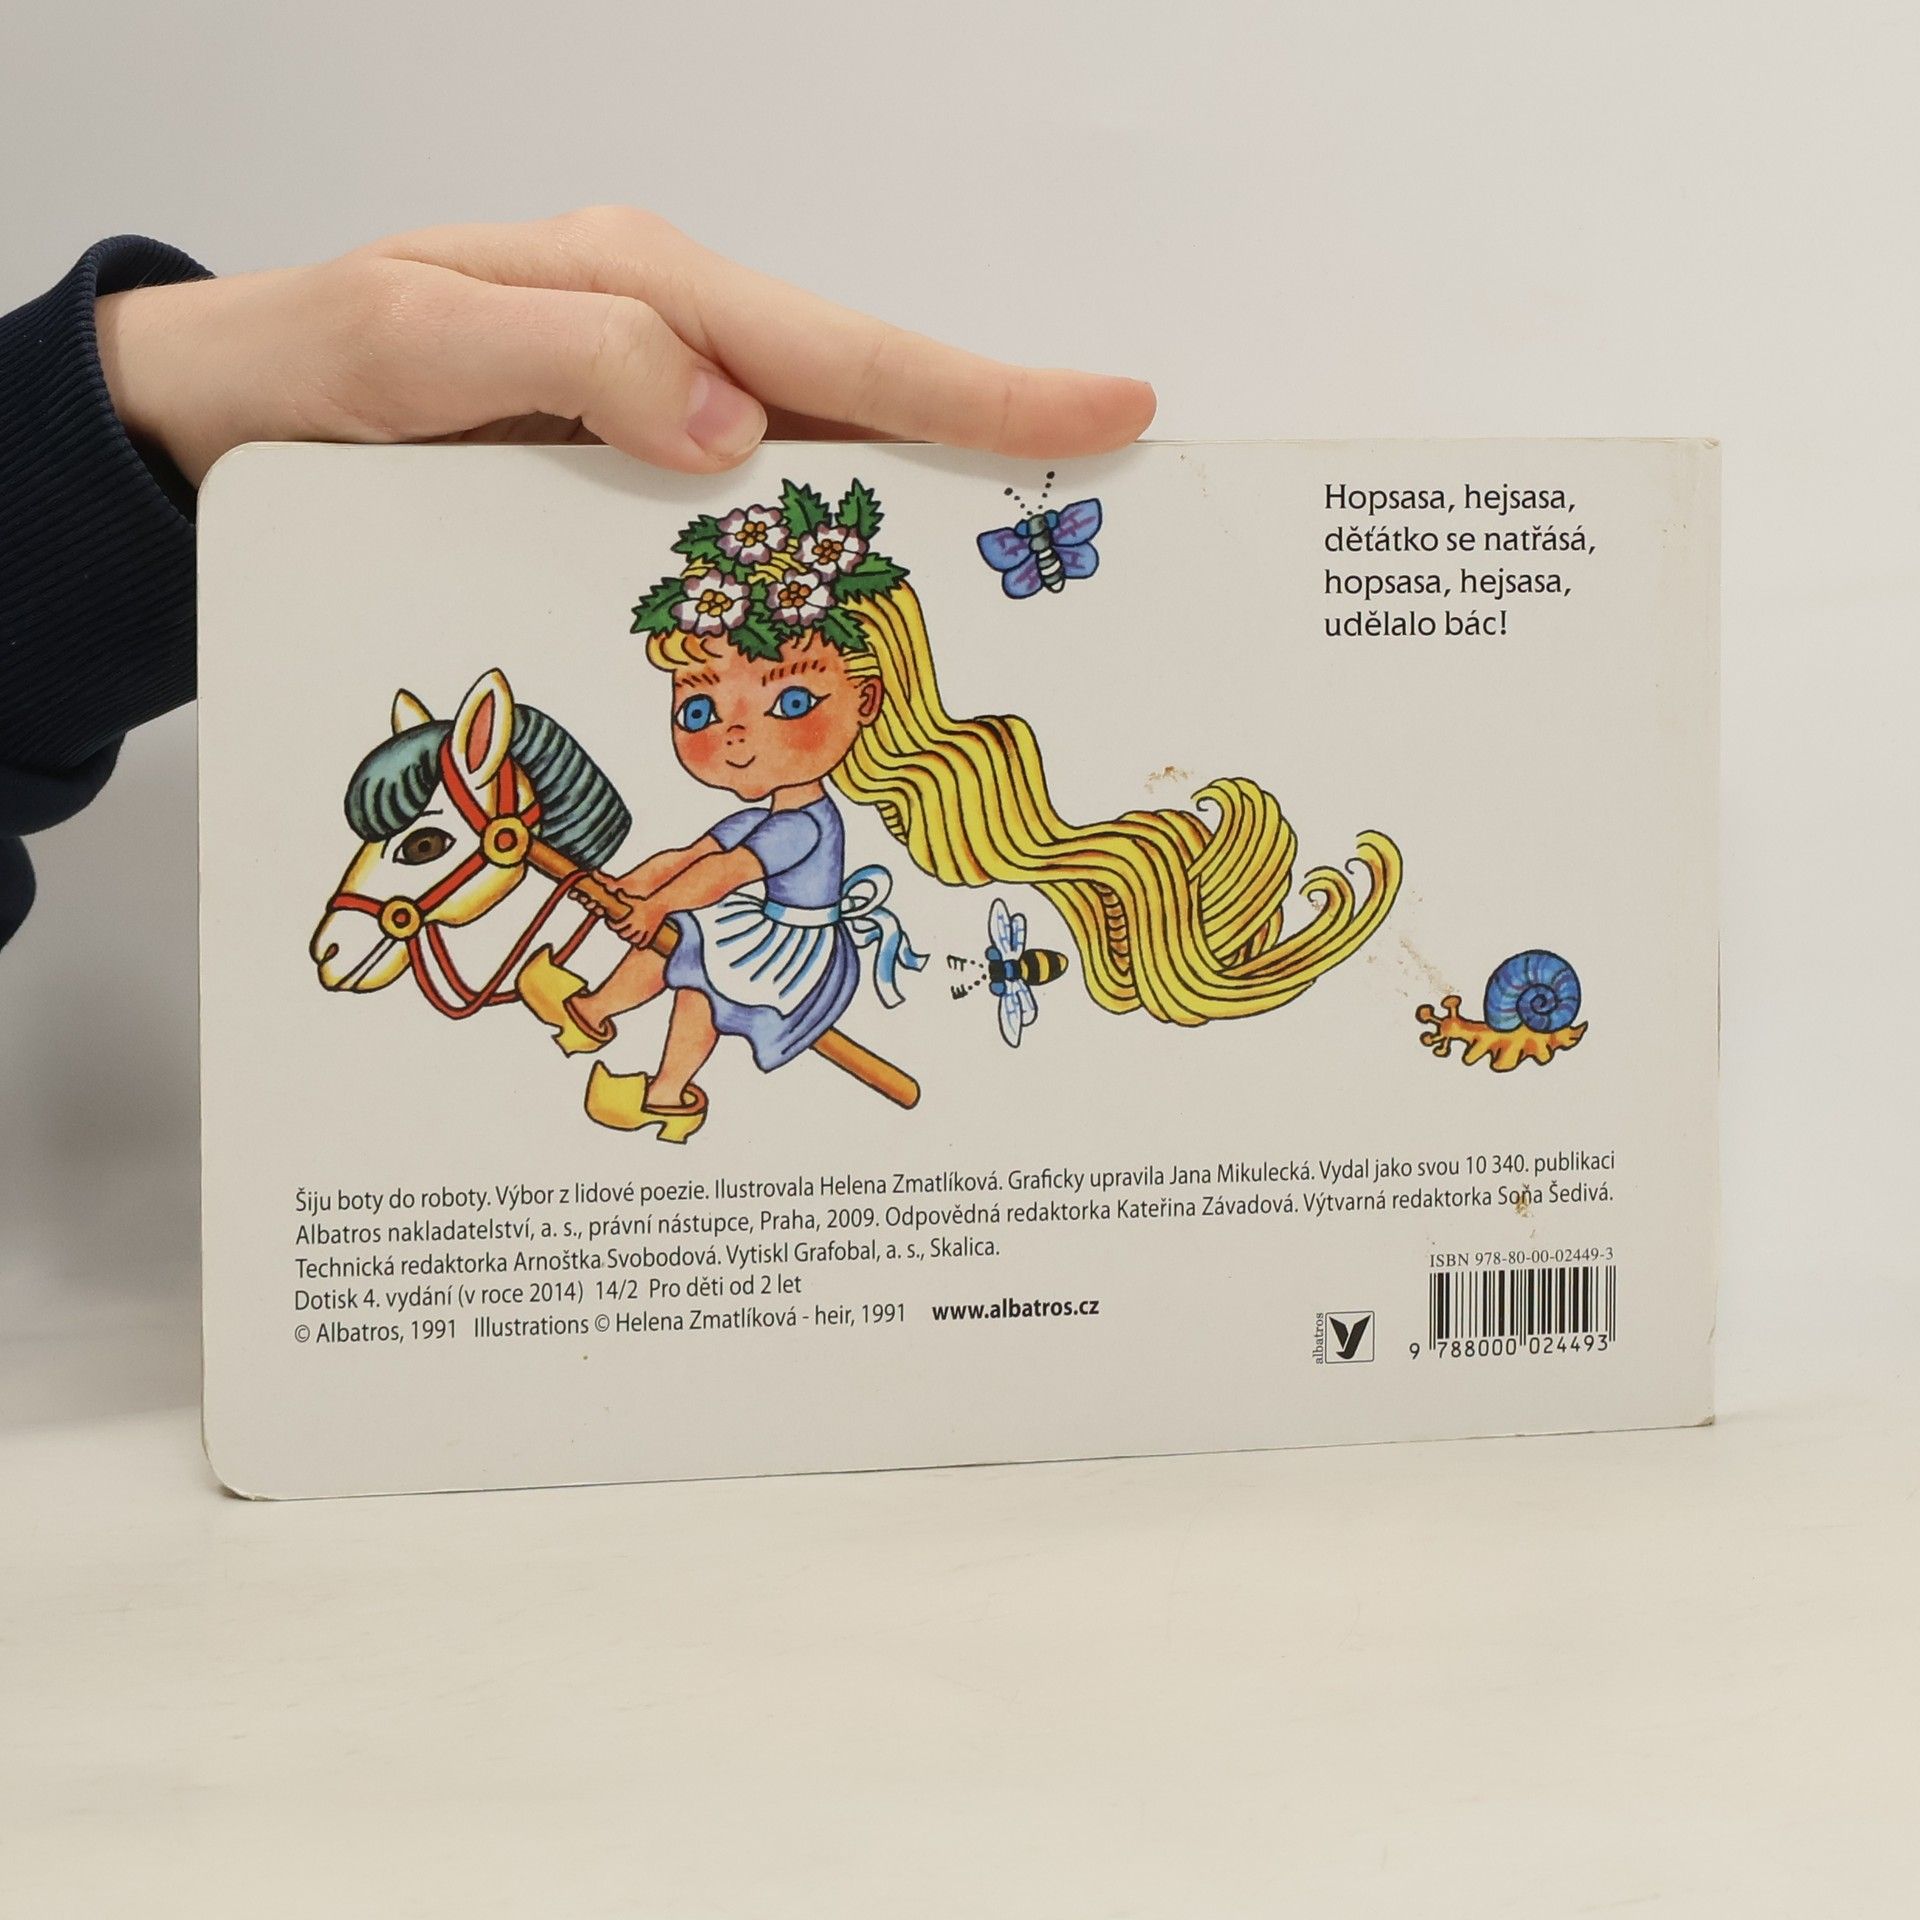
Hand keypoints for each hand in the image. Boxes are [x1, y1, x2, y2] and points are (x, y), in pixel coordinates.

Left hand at [93, 208, 1156, 485]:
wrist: (225, 419)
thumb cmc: (305, 369)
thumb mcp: (412, 342)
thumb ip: (574, 355)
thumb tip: (737, 426)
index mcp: (645, 288)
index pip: (844, 349)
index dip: (982, 392)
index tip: (1110, 411)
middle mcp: (674, 341)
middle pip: (869, 398)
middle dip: (994, 446)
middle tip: (1110, 497)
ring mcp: (662, 408)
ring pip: (829, 459)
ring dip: (927, 510)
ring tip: (1029, 564)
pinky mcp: (638, 471)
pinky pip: (763, 510)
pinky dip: (833, 550)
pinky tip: (874, 600)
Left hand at [605, 885, 664, 952]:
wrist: (662, 903)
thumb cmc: (647, 901)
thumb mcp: (635, 900)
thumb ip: (624, 897)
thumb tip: (617, 892)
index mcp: (633, 917)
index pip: (618, 925)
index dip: (611, 925)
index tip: (609, 922)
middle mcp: (638, 925)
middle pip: (625, 934)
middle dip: (620, 933)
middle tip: (618, 930)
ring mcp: (646, 929)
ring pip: (635, 940)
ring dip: (630, 939)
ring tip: (628, 936)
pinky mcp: (652, 931)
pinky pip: (646, 941)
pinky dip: (641, 944)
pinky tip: (638, 944)